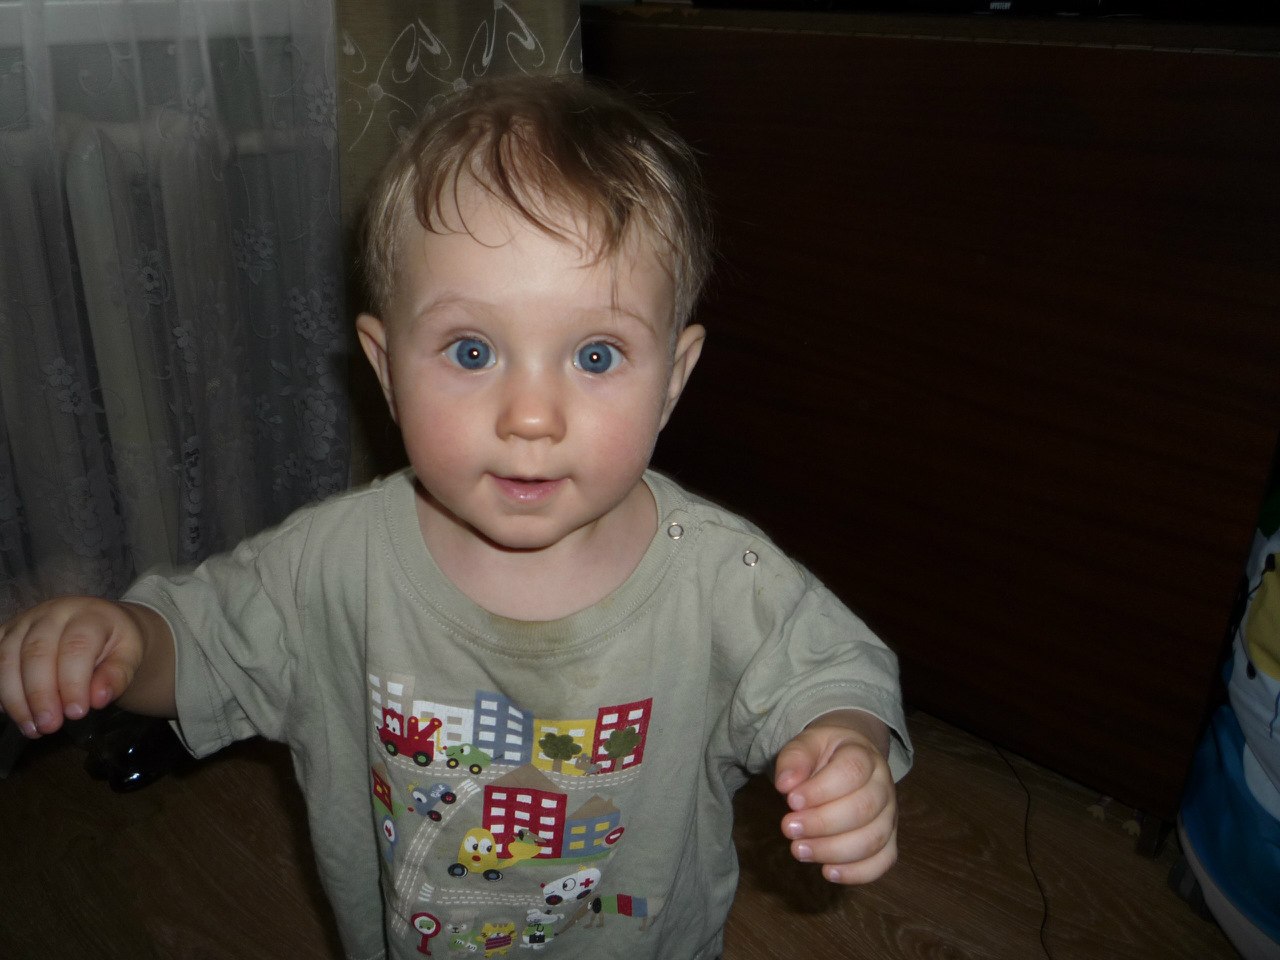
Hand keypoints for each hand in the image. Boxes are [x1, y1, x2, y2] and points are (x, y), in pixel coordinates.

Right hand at [0, 597, 150, 737]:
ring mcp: (24, 622)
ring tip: (33, 728)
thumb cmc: (115, 642)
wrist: (101, 625)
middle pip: (36, 653)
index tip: (76, 713)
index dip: (73, 683)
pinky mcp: (5, 634)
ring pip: (7, 658)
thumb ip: (117, 675)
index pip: (76, 647)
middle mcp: (52, 613)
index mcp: (88, 614)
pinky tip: (10, 712)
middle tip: (50, 727)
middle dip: (40, 695)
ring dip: (15, 699)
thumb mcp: (129, 656)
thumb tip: (98, 699)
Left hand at [773, 710, 897, 883]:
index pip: (852, 771)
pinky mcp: (888, 841)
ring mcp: (889, 815)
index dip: (821, 790)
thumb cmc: (825, 753)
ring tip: (799, 850)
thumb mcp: (807, 744)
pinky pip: (883, 862)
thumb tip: (785, 784)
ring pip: (873, 840)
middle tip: (788, 828)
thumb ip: (795, 759)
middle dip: (822, 823)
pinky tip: (828, 871)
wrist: (849, 758)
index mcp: (865, 756)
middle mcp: (884, 786)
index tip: (791, 801)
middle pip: (863, 809)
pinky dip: (857, 872)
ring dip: (833, 850)